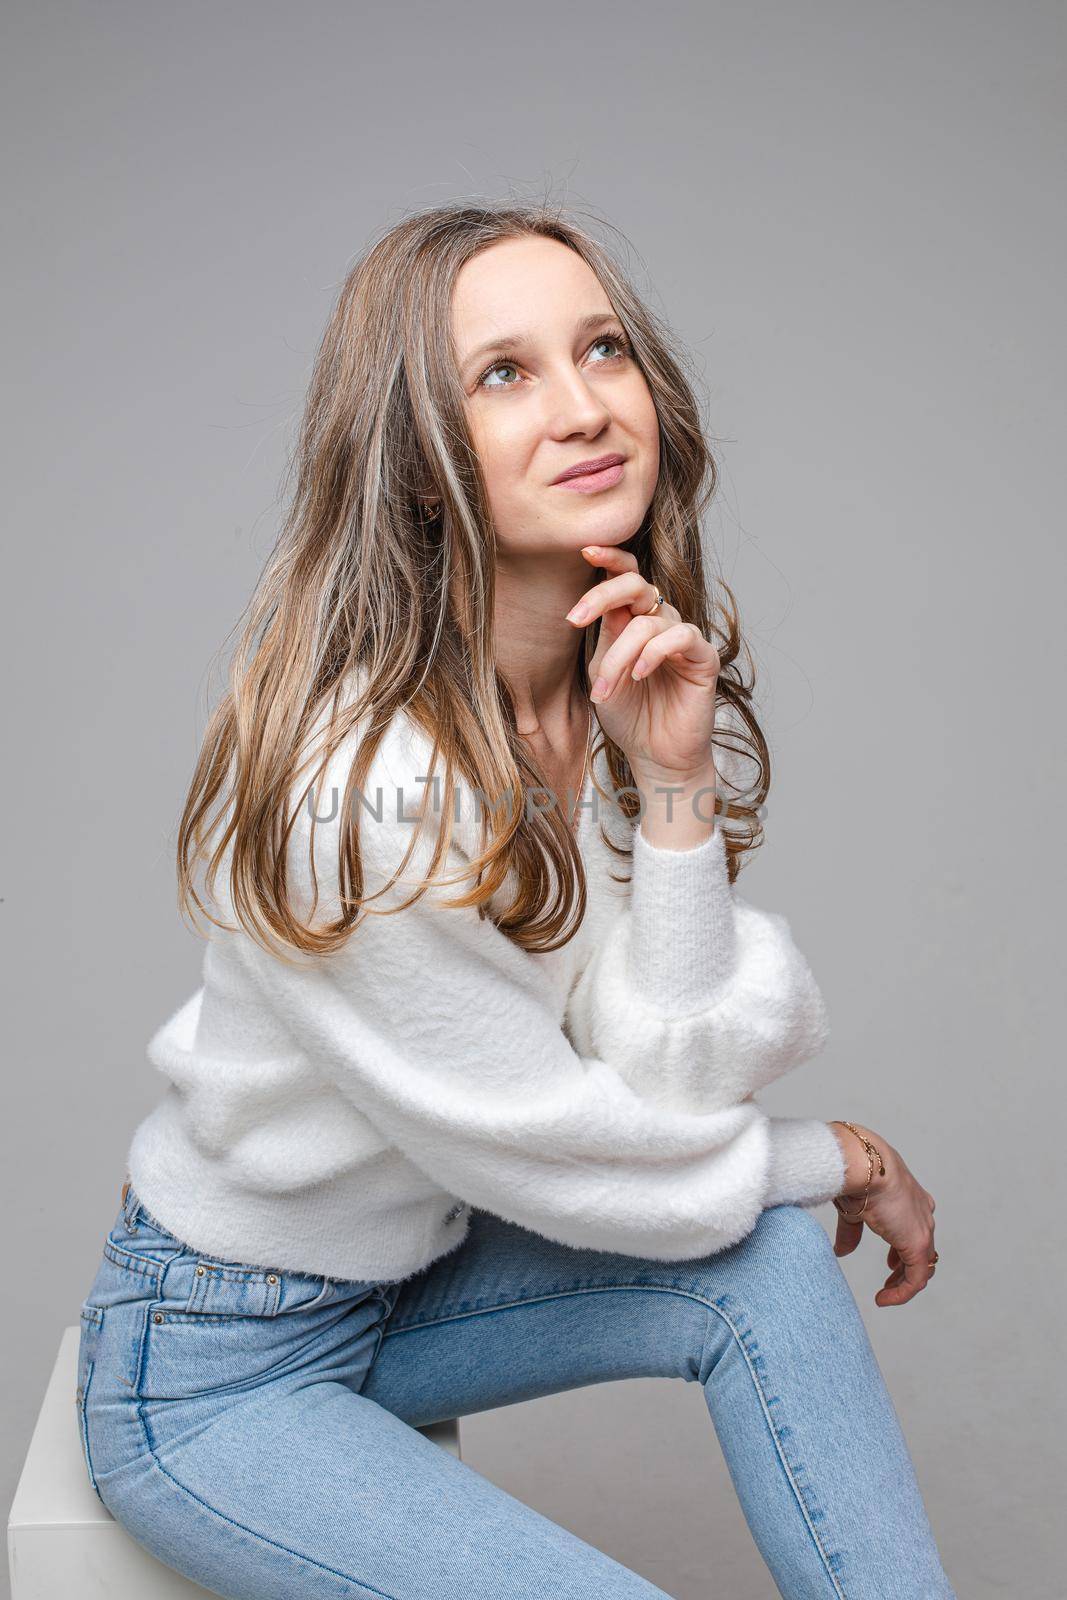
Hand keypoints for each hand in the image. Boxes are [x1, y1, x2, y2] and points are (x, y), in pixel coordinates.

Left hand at [567, 544, 720, 789]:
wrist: (654, 756)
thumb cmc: (629, 716)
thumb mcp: (603, 674)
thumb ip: (605, 637)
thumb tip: (603, 604)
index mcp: (633, 621)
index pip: (626, 576)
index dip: (610, 558)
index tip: (585, 550)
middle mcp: (659, 623)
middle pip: (636, 584)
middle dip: (602, 595)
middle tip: (575, 620)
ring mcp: (682, 639)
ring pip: (648, 621)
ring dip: (619, 655)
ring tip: (607, 688)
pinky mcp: (703, 658)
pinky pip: (680, 636)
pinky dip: (653, 653)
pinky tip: (639, 675)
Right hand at [830, 1122, 938, 1308]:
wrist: (865, 1166)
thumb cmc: (857, 1177)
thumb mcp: (854, 1209)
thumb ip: (851, 1233)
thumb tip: (841, 1251)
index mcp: (911, 1199)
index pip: (915, 1229)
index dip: (904, 1250)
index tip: (891, 1263)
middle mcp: (922, 1214)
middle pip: (923, 1250)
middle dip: (905, 1268)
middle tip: (890, 1281)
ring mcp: (923, 1229)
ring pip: (922, 1266)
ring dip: (904, 1284)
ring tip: (886, 1295)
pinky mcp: (918, 1245)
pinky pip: (916, 1278)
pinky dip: (902, 1292)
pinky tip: (883, 1299)